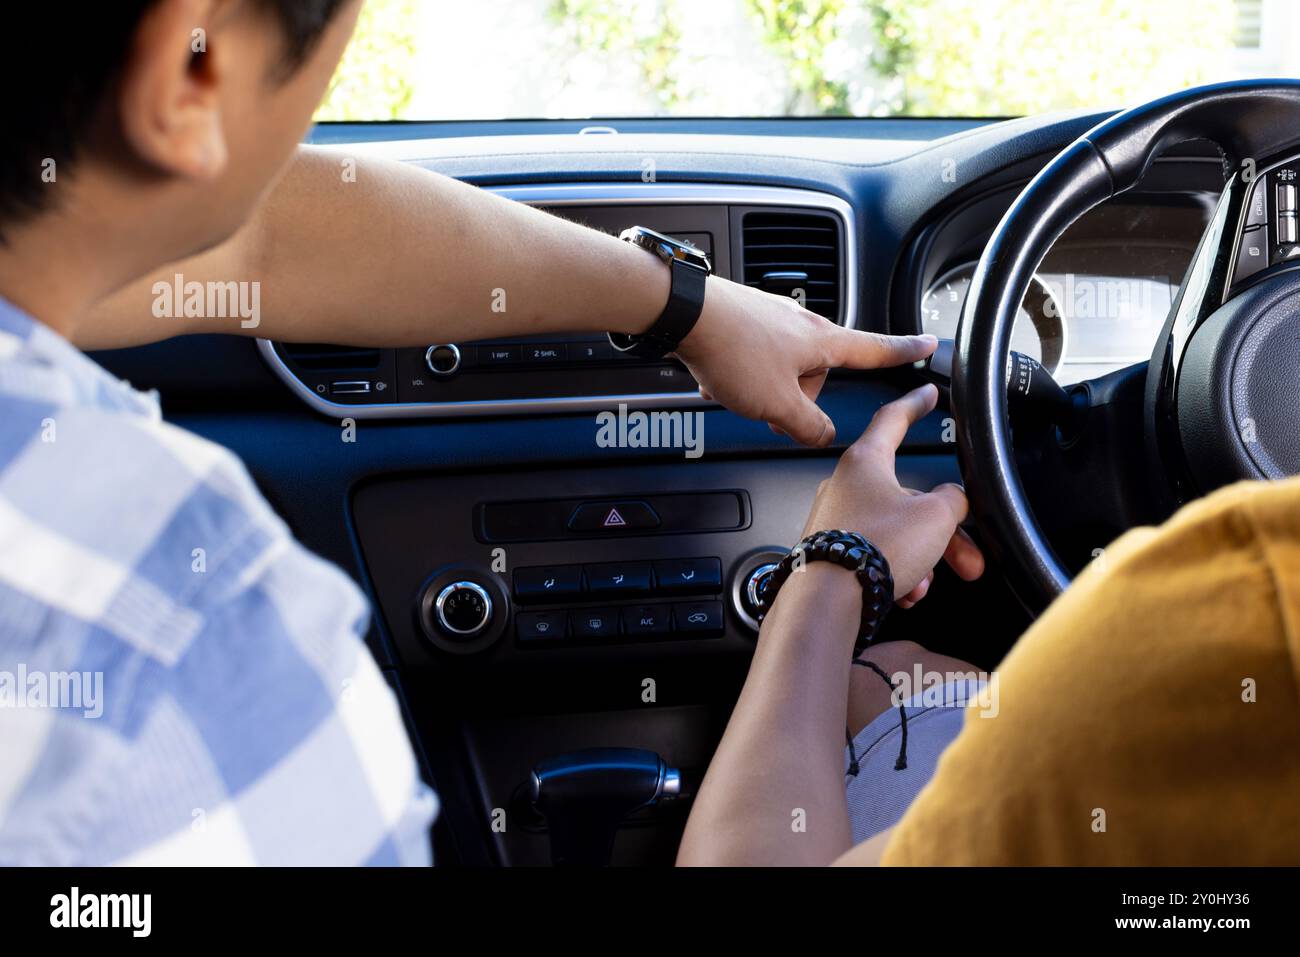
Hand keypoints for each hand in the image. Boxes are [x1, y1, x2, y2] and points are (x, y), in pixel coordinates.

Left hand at [673, 276, 937, 446]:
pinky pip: (753, 357)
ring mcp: (773, 318)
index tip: (927, 344)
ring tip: (736, 391)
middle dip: (795, 397)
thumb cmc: (731, 349)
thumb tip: (821, 435)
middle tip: (769, 410)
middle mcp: (803, 323)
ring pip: (781, 368)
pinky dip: (740, 374)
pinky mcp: (745, 318)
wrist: (683, 312)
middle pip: (816, 373)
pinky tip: (718, 379)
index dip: (904, 351)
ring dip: (763, 388)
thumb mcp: (776, 404)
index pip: (875, 349)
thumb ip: (806, 426)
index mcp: (823, 341)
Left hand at [801, 384, 984, 602]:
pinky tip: (904, 593)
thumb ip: (951, 501)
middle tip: (967, 558)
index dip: (916, 404)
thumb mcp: (935, 517)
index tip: (927, 393)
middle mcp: (844, 486)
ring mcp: (834, 520)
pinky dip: (894, 573)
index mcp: (865, 462)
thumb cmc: (871, 549)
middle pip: (907, 499)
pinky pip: (873, 556)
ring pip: (894, 533)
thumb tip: (949, 503)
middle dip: (942, 533)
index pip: (893, 419)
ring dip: (920, 560)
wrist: (827, 601)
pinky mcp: (829, 551)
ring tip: (926, 584)